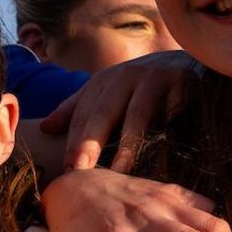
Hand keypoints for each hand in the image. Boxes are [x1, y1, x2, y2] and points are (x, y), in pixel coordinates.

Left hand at [33, 50, 198, 176]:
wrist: (185, 59)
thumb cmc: (141, 85)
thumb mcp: (108, 92)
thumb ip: (78, 108)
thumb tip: (45, 127)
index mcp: (104, 81)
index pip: (83, 115)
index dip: (72, 143)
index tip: (65, 172)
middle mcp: (126, 76)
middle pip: (104, 112)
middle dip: (90, 142)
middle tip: (79, 171)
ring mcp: (155, 77)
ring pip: (138, 114)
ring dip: (128, 144)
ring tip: (119, 172)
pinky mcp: (183, 82)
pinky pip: (174, 111)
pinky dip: (168, 130)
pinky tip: (163, 154)